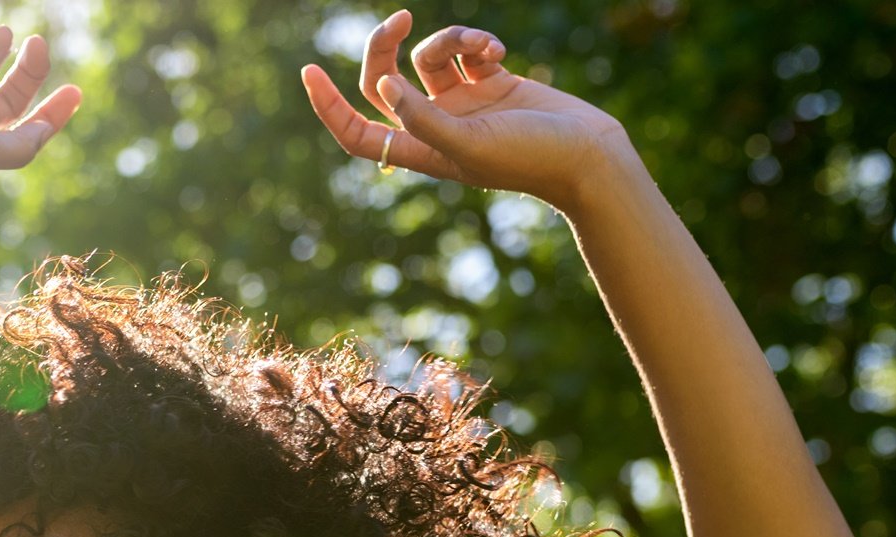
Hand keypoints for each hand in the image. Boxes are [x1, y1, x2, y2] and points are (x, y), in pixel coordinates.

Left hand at [300, 9, 633, 211]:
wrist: (587, 154)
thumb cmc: (528, 159)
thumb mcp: (467, 144)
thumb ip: (421, 117)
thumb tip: (383, 85)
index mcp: (419, 150)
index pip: (356, 131)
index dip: (328, 107)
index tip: (308, 71)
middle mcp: (433, 125)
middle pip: (384, 80)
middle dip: (385, 47)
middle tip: (399, 19)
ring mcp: (461, 103)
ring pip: (430, 56)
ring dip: (452, 39)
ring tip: (483, 47)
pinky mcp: (490, 82)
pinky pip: (466, 49)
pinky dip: (478, 42)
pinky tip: (499, 53)